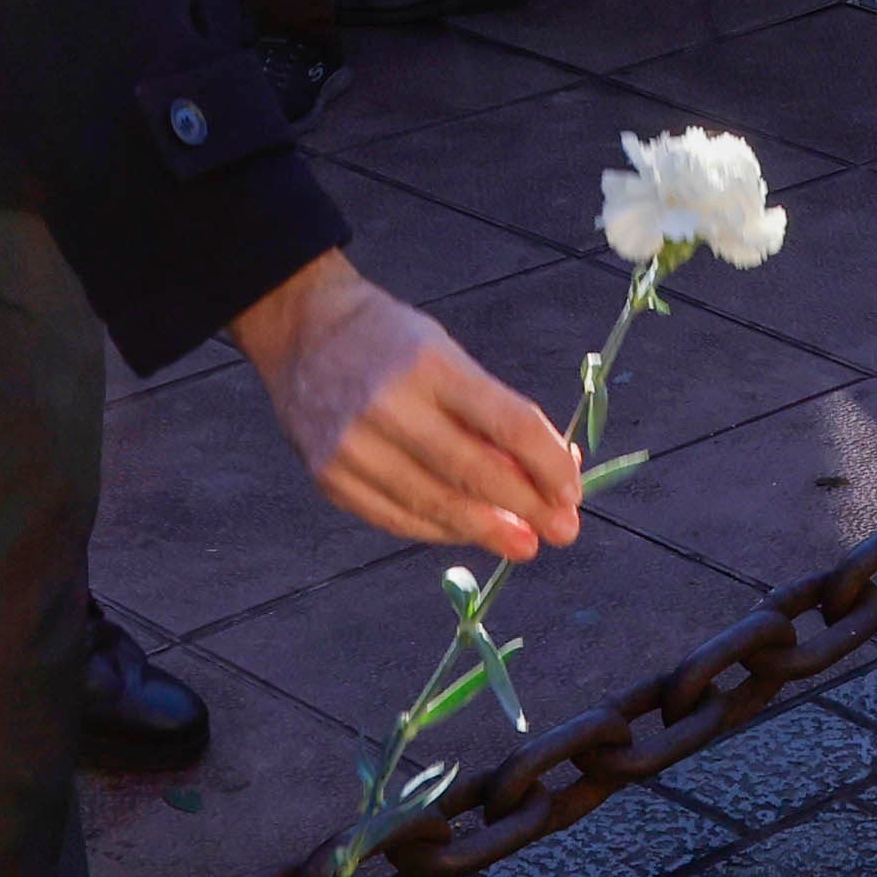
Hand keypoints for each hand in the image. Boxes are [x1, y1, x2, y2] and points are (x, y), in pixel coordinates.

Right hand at [233, 253, 583, 561]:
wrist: (304, 332)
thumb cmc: (392, 343)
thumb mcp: (448, 355)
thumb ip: (492, 414)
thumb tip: (548, 478)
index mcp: (429, 363)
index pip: (509, 422)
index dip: (549, 465)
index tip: (572, 491)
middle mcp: (388, 405)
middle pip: (474, 472)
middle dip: (527, 508)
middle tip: (562, 531)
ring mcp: (352, 447)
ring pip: (435, 505)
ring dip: (487, 531)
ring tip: (523, 543)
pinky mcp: (329, 478)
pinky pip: (397, 518)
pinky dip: (439, 530)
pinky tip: (468, 534)